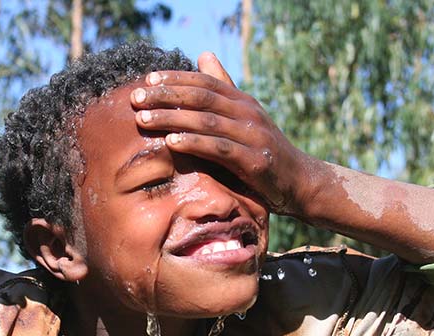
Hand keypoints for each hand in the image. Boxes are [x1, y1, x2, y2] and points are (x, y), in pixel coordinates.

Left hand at [130, 53, 307, 215]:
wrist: (297, 181)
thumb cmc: (262, 150)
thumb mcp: (244, 117)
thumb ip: (223, 90)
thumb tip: (204, 55)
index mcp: (242, 101)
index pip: (205, 81)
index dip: (175, 78)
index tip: (147, 80)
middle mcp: (247, 113)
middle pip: (201, 97)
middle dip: (165, 96)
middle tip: (136, 98)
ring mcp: (252, 136)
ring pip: (206, 121)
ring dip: (172, 119)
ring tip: (144, 120)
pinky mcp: (254, 161)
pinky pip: (219, 149)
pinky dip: (194, 143)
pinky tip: (171, 142)